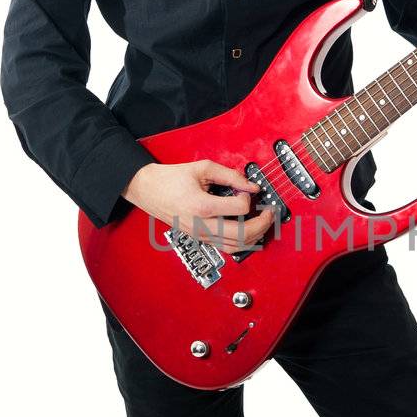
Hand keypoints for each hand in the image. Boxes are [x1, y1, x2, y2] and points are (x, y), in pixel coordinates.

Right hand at [123, 158, 276, 247]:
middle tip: (270, 212)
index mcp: (202, 206)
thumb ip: (230, 175)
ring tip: (263, 223)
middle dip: (263, 223)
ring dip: (255, 236)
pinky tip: (249, 232)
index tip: (247, 188)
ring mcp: (200, 236)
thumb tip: (251, 185)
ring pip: (236, 246)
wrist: (146, 190)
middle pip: (242, 234)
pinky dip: (241, 242)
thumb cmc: (170, 179)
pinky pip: (226, 247)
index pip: (240, 207)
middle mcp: (202, 226)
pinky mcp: (199, 238)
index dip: (248, 195)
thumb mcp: (202, 168)